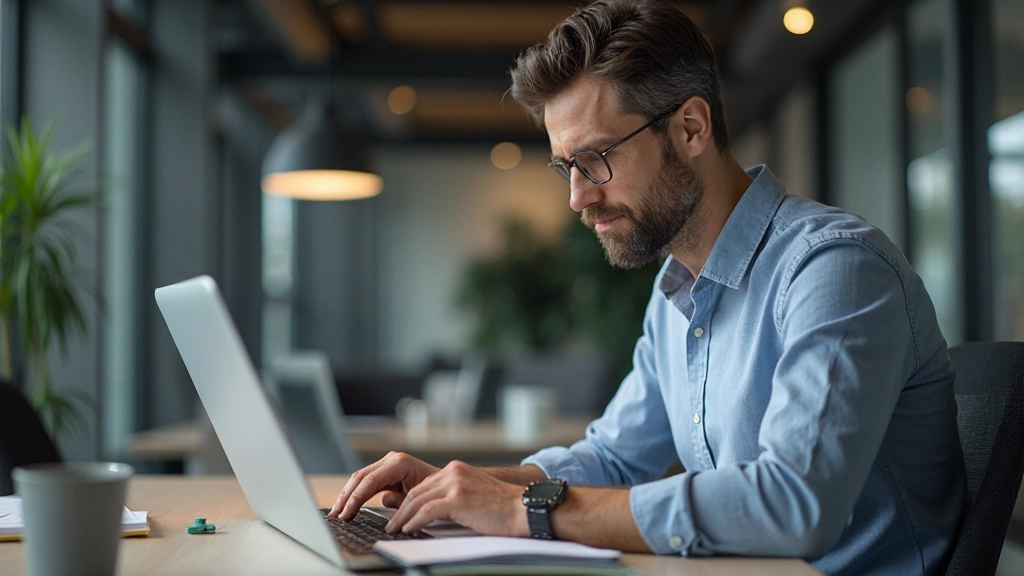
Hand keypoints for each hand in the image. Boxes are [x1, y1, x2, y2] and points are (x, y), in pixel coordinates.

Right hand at [329, 452, 439, 518]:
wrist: (449, 485)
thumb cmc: (438, 491)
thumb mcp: (419, 498)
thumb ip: (400, 500)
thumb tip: (382, 502)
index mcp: (400, 463)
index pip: (370, 481)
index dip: (355, 499)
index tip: (346, 514)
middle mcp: (392, 460)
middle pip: (361, 477)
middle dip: (346, 497)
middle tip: (336, 515)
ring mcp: (388, 463)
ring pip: (360, 478)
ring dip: (347, 495)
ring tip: (337, 512)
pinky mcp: (386, 471)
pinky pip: (367, 481)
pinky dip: (356, 493)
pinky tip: (347, 505)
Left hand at [385, 460, 528, 536]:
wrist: (524, 508)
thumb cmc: (502, 507)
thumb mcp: (472, 493)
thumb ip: (452, 495)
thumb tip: (429, 509)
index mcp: (456, 469)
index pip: (423, 485)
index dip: (407, 501)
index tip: (399, 514)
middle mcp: (454, 472)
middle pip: (416, 491)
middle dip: (400, 510)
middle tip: (391, 525)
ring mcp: (456, 484)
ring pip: (418, 500)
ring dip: (403, 518)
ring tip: (395, 530)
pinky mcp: (459, 499)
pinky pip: (427, 511)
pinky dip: (414, 522)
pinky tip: (409, 531)